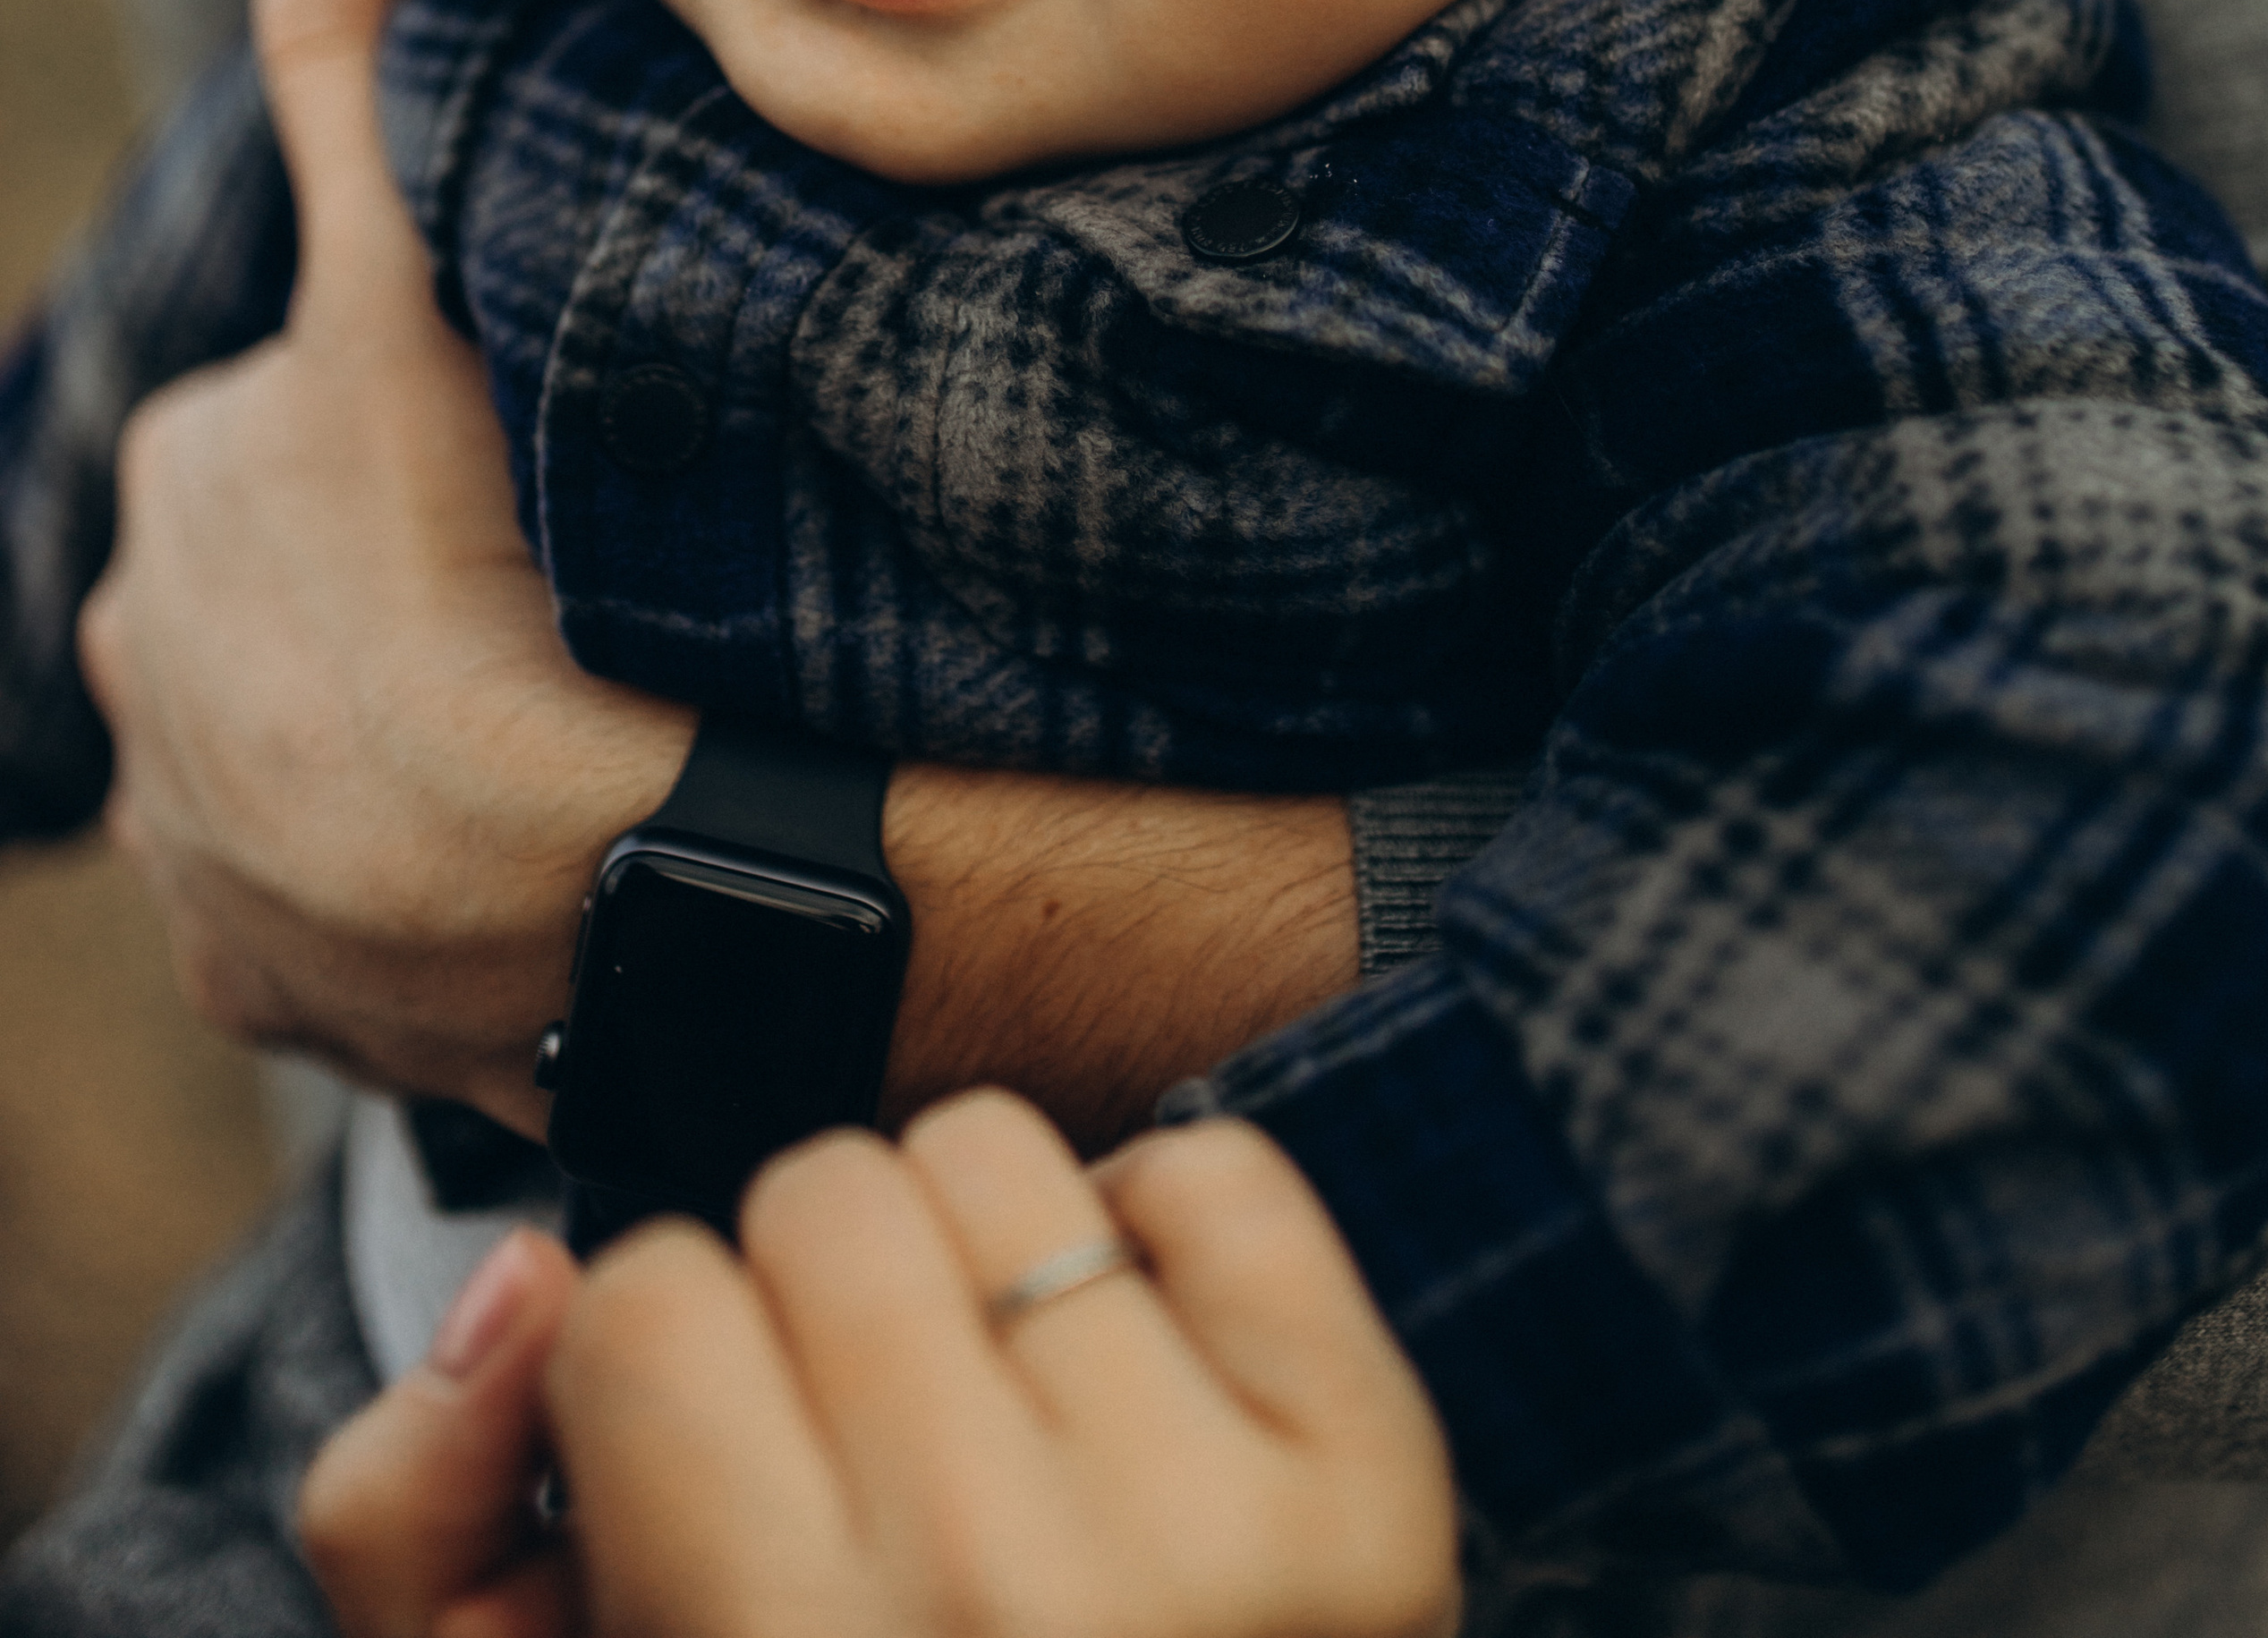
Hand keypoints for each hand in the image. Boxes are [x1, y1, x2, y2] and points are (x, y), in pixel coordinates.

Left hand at [77, 0, 691, 1128]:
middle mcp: (146, 688)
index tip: (536, 466)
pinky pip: (339, 908)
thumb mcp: (414, 296)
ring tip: (562, 715)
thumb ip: (350, 84)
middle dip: (398, 583)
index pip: (298, 426)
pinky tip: (522, 842)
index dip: (428, 432)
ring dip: (403, 730)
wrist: (637, 878)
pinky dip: (412, 878)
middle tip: (561, 586)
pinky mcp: (274, 995)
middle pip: (298, 587)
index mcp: (172, 503)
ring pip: (315, 745)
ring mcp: (204, 862)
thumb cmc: (518, 568)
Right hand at [299, 1093, 1462, 1637]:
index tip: (720, 1485)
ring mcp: (1212, 1543)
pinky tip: (1134, 1392)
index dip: (666, 1377)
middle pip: (821, 1197)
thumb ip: (421, 1515)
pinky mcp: (1371, 1479)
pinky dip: (1162, 1239)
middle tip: (863, 1458)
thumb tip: (523, 1272)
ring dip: (973, 1257)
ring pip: (993, 1150)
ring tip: (995, 1425)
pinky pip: (1214, 1170)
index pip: (643, 1296)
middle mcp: (997, 1607)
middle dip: (816, 1306)